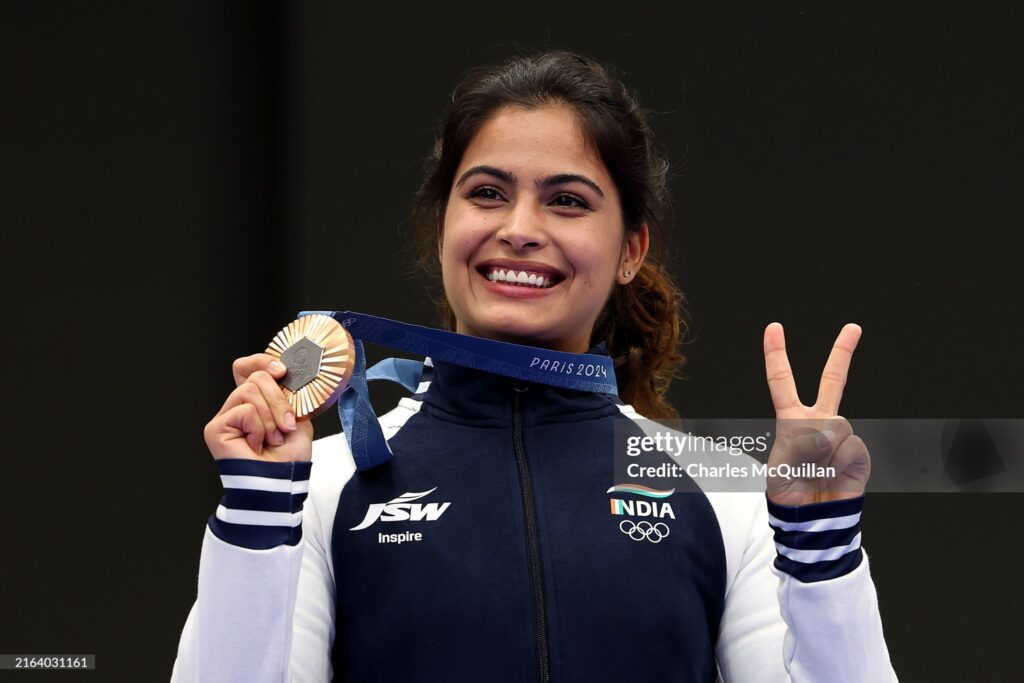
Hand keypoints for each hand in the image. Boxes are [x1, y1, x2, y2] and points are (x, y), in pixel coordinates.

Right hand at [203, 354, 313, 461]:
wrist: (282, 482)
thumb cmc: (289, 457)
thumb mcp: (297, 417)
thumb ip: (287, 394)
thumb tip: (283, 373)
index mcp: (255, 401)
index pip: (247, 367)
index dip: (262, 361)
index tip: (282, 371)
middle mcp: (237, 406)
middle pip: (256, 376)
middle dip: (279, 401)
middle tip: (286, 426)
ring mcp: (225, 417)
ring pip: (251, 391)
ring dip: (271, 417)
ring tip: (272, 438)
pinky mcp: (216, 428)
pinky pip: (245, 410)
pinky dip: (259, 427)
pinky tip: (256, 445)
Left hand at [763, 323, 869, 505]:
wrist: (811, 518)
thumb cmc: (790, 490)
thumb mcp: (780, 466)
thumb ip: (799, 444)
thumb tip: (829, 432)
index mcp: (791, 420)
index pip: (782, 381)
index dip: (776, 354)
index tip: (774, 328)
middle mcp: (819, 422)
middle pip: (832, 381)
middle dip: (843, 352)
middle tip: (854, 327)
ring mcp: (841, 436)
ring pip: (835, 424)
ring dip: (822, 448)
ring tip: (815, 469)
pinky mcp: (858, 452)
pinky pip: (849, 445)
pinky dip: (838, 461)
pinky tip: (832, 474)